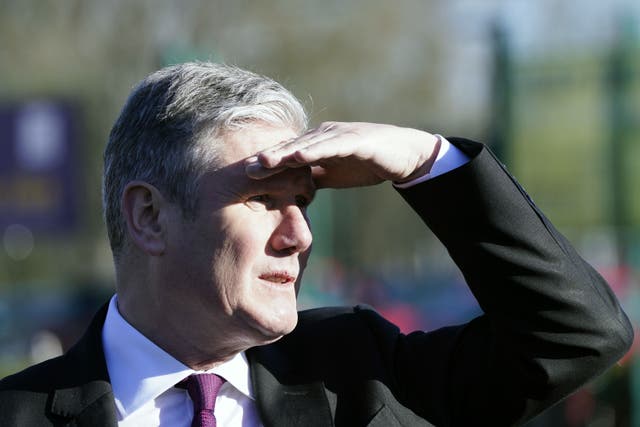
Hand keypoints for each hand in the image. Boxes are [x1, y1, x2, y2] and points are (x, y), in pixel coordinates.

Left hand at [245, 122, 440, 187]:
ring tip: (264, 161)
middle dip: (268, 158)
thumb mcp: (333, 174)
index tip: (244, 175)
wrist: (402, 155)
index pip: (287, 155)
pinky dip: (314, 150)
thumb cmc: (366, 163)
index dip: (267, 164)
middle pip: (291, 148)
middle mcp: (322, 136)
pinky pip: (331, 146)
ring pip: (306, 145)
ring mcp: (338, 135)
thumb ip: (313, 179)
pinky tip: (298, 156)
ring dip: (284, 153)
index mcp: (315, 144)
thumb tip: (291, 194)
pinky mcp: (355, 139)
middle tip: (245, 168)